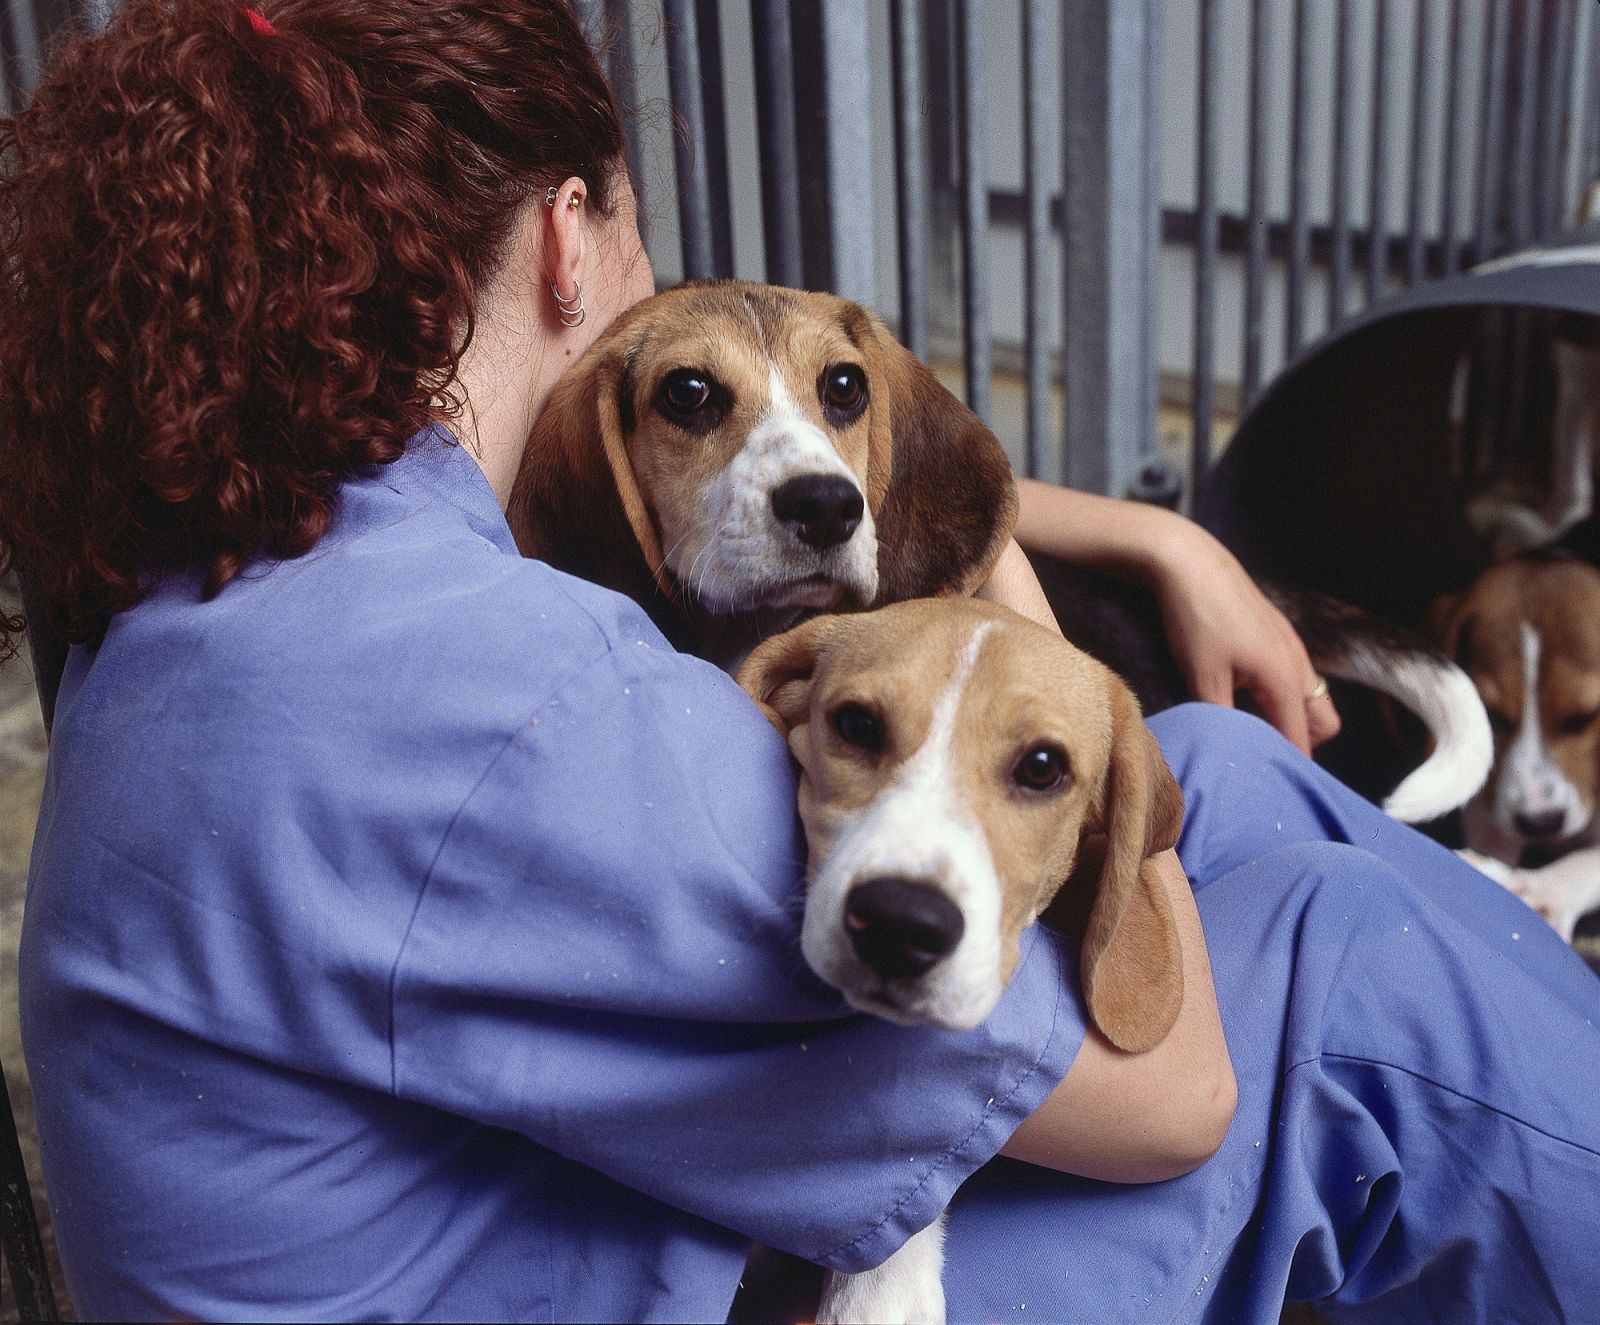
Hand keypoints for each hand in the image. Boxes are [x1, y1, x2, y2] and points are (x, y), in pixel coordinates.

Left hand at [1148, 517, 1339, 754]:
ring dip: (1284, 716)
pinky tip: (1237, 691)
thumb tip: (1226, 753)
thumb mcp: (1203, 678)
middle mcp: (1297, 663)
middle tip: (1256, 751)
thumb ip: (1221, 720)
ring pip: (1307, 697)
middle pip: (1321, 723)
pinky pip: (1291, 675)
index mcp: (1285, 679)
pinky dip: (1274, 693)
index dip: (1286, 768)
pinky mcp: (1274, 632)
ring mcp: (1289, 644)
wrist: (1187, 561)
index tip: (1266, 787)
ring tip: (1242, 724)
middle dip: (1297, 743)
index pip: (1301, 741)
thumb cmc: (1195, 618)